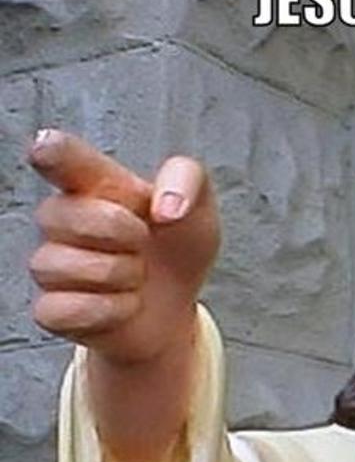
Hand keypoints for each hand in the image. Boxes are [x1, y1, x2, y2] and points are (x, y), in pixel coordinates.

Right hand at [28, 130, 219, 363]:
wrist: (177, 306)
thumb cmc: (175, 248)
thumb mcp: (198, 207)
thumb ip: (187, 180)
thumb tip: (167, 207)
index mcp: (94, 183)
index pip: (58, 156)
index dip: (50, 152)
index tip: (48, 150)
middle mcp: (63, 219)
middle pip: (63, 214)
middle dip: (121, 232)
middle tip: (144, 242)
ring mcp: (52, 264)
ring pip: (64, 266)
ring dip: (120, 275)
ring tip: (136, 274)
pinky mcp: (53, 309)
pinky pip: (67, 309)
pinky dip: (109, 310)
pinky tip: (124, 303)